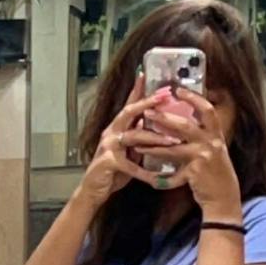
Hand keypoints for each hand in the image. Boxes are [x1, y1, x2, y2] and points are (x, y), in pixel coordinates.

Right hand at [76, 76, 179, 211]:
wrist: (92, 190)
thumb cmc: (113, 171)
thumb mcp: (129, 152)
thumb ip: (139, 139)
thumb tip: (155, 128)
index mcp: (117, 128)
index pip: (129, 105)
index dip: (137, 90)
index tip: (147, 75)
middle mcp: (111, 132)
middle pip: (129, 112)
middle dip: (147, 103)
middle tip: (164, 97)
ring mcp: (108, 146)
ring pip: (134, 136)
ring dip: (155, 138)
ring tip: (173, 141)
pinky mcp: (108, 162)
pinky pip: (131, 165)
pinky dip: (145, 172)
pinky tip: (157, 177)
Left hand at [120, 87, 241, 215]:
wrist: (224, 198)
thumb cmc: (216, 174)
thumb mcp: (214, 150)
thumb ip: (202, 137)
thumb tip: (184, 122)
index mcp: (216, 135)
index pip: (207, 110)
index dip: (193, 98)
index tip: (178, 90)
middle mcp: (211, 143)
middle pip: (185, 126)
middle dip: (164, 118)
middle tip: (147, 112)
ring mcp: (203, 158)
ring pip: (173, 149)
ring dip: (153, 145)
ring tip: (137, 141)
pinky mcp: (195, 173)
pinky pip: (173, 173)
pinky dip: (161, 178)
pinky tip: (150, 178)